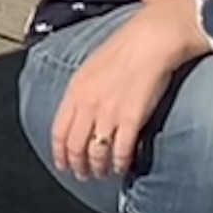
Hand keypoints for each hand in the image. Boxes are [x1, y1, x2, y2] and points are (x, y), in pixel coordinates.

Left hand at [48, 1, 202, 178]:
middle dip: (78, 166)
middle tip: (84, 176)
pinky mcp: (131, 118)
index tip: (63, 165)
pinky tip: (121, 167)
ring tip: (103, 174)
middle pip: (75, 147)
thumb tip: (81, 113)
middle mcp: (88, 103)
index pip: (58, 131)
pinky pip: (120, 151)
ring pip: (96, 153)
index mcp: (76, 89)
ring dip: (98, 168)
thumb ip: (84, 91)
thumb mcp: (93, 66)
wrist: (153, 37)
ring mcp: (109, 111)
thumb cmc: (127, 47)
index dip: (60, 153)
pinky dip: (118, 164)